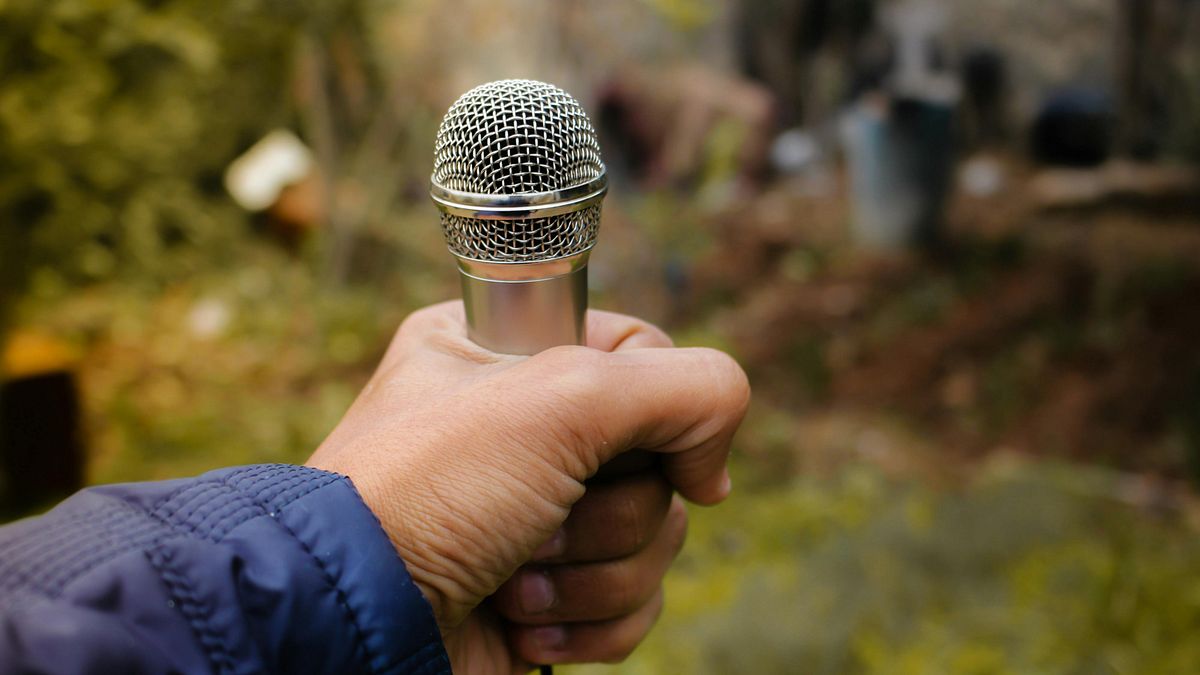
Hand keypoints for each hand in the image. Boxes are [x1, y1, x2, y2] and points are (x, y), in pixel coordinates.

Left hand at [307, 302, 749, 671]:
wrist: (355, 624)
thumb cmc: (429, 493)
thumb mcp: (560, 399)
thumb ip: (684, 388)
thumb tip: (714, 472)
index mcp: (509, 349)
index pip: (646, 354)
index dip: (655, 408)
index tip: (621, 448)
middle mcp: (526, 426)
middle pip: (660, 458)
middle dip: (611, 510)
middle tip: (538, 518)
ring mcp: (539, 512)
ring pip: (657, 536)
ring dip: (595, 572)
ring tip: (518, 577)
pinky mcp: (551, 590)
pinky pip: (634, 602)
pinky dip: (589, 620)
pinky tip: (520, 618)